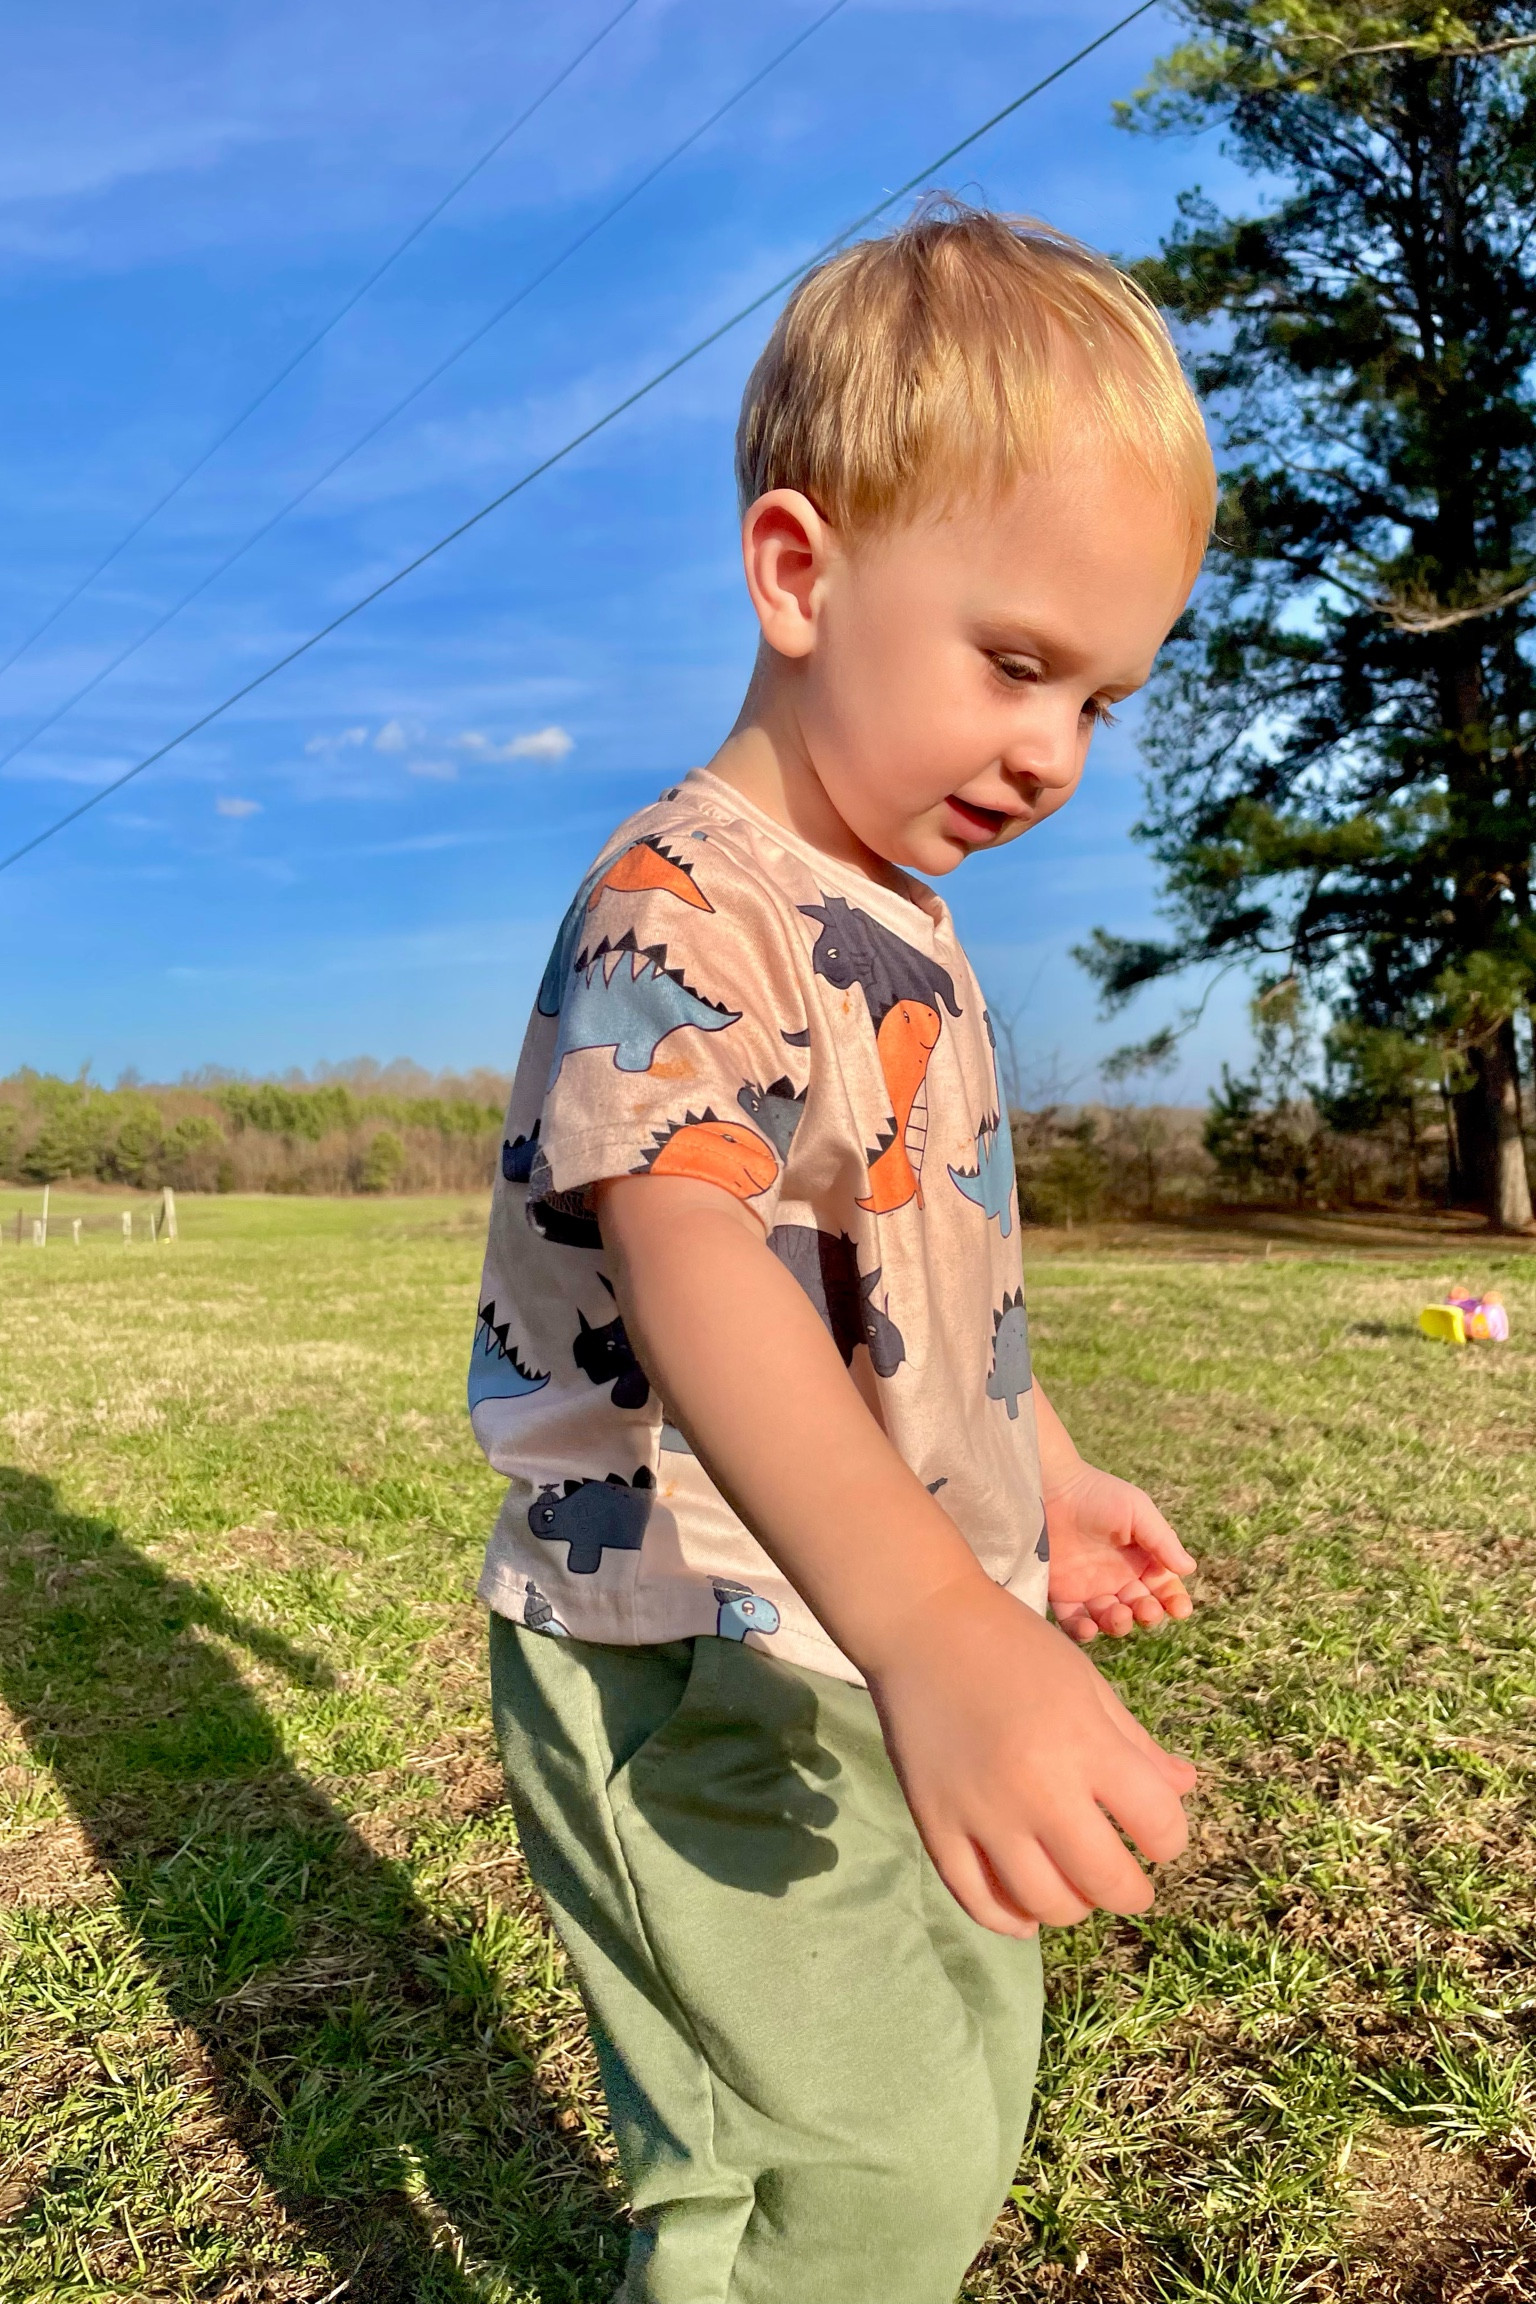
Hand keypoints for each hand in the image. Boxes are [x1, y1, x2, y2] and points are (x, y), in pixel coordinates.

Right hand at [866, 1576, 1196, 1936]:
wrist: (920, 1624)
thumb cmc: (1014, 1645)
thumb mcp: (1088, 1683)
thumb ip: (1136, 1744)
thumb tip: (1184, 1790)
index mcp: (1084, 1744)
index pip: (1157, 1827)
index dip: (1168, 1838)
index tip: (1155, 1832)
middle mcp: (1036, 1788)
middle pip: (1105, 1883)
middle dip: (1130, 1891)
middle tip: (1125, 1878)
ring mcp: (980, 1813)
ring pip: (1044, 1905)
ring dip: (1073, 1906)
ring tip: (1074, 1883)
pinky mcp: (935, 1825)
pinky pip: (977, 1901)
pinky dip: (1010, 1920)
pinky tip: (1027, 1912)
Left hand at [1044, 1461, 1195, 1645]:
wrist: (1050, 1488)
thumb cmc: (1097, 1495)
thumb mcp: (1137, 1511)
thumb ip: (1162, 1540)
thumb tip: (1189, 1569)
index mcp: (1142, 1559)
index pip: (1165, 1588)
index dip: (1175, 1601)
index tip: (1180, 1609)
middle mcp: (1119, 1577)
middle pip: (1141, 1608)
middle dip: (1148, 1614)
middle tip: (1145, 1608)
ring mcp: (1091, 1588)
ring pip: (1112, 1620)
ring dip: (1120, 1625)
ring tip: (1119, 1613)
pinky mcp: (1062, 1594)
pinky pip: (1075, 1622)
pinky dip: (1083, 1632)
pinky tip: (1089, 1628)